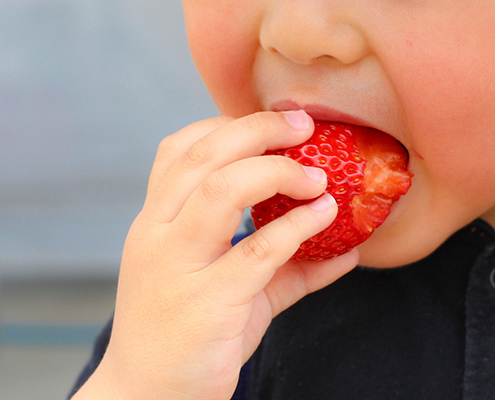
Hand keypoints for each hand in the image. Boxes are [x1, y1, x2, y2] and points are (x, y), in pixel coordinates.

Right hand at [74, 110, 358, 399]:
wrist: (147, 399)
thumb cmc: (190, 332)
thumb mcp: (231, 284)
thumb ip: (285, 260)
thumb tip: (346, 246)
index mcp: (156, 221)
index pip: (177, 149)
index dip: (226, 124)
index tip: (274, 123)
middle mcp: (158, 234)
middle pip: (203, 155)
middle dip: (258, 128)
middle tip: (304, 126)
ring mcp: (179, 266)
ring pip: (221, 190)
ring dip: (277, 171)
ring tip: (318, 177)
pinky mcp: (208, 302)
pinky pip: (258, 250)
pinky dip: (297, 225)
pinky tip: (325, 216)